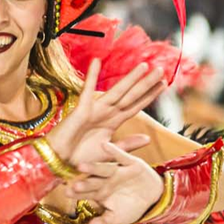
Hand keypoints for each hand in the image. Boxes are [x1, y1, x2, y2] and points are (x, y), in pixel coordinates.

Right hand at [46, 59, 165, 171]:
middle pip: (130, 96)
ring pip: (117, 92)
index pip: (135, 106)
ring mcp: (94, 110)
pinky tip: (97, 61)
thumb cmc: (81, 158)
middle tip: (160, 70)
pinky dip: (92, 76)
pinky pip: (87, 90)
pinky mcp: (81, 110)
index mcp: (113, 122)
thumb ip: (128, 144)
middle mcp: (106, 113)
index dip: (149, 95)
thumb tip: (148, 138)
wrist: (59, 162)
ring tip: (144, 66)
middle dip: (146, 83)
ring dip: (130, 79)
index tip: (163, 84)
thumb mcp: (110, 152)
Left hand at [70, 141, 164, 223]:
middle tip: (73, 184)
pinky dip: (114, 151)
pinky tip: (104, 145)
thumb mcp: (118, 218)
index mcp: (100, 193)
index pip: (87, 193)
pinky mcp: (129, 162)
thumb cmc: (131, 207)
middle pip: (93, 181)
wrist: (153, 197)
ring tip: (81, 166)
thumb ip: (104, 222)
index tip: (68, 193)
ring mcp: (117, 171)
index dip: (78, 193)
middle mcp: (105, 180)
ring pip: (103, 169)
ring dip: (93, 167)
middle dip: (84, 183)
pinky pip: (121, 156)